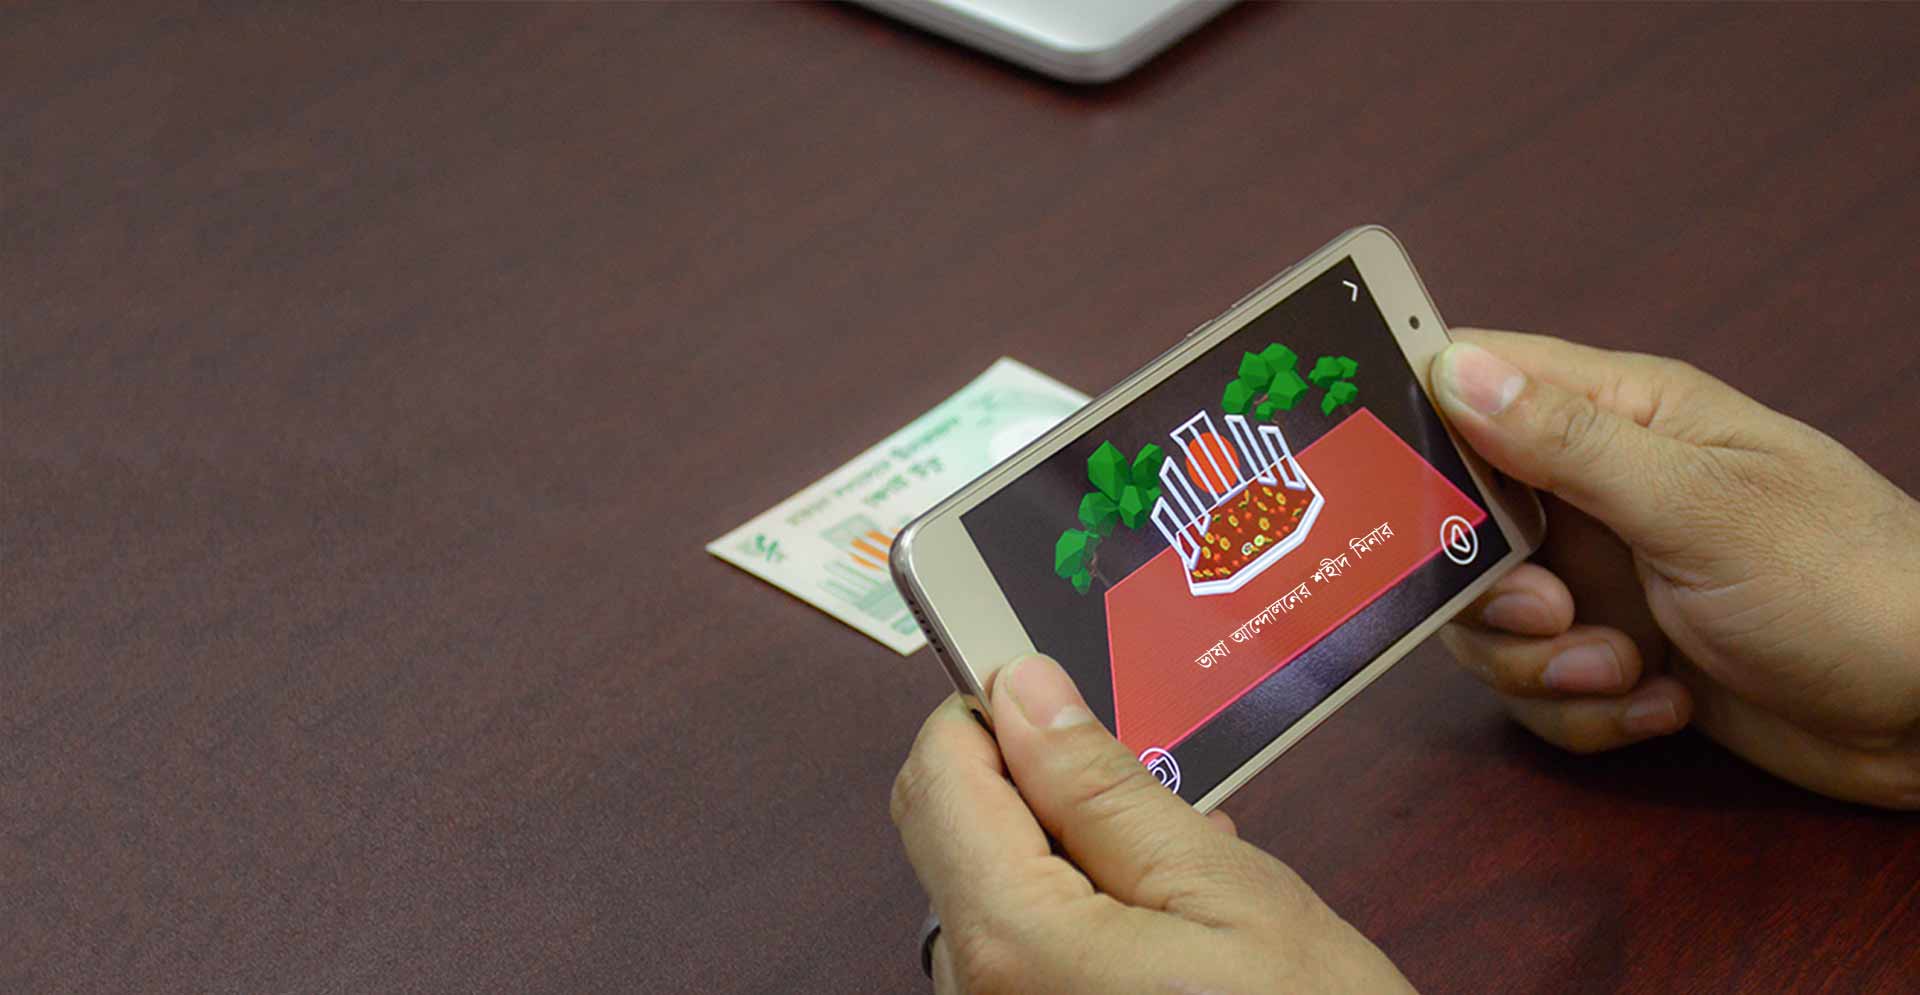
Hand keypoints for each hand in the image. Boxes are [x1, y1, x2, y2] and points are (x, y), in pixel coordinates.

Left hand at [891, 655, 1413, 993]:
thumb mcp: (1225, 892)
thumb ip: (1103, 786)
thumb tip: (1022, 690)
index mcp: (1013, 941)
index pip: (940, 770)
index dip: (991, 706)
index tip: (1055, 679)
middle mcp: (976, 993)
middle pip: (951, 824)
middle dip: (1034, 775)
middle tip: (1144, 776)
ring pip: (986, 879)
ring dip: (1066, 842)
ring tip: (1179, 858)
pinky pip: (1016, 942)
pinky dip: (1074, 903)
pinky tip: (1163, 914)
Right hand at [1431, 329, 1919, 809]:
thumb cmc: (1844, 583)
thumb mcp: (1699, 507)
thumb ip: (1567, 441)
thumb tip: (1452, 366)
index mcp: (1623, 416)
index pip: (1479, 379)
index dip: (1413, 414)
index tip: (1371, 471)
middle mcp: (1598, 492)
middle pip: (1457, 524)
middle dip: (1487, 591)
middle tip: (1552, 615)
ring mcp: (1603, 579)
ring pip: (1487, 621)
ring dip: (1542, 666)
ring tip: (1627, 671)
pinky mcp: (1614, 658)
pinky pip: (1537, 688)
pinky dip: (1585, 711)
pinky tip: (1663, 704)